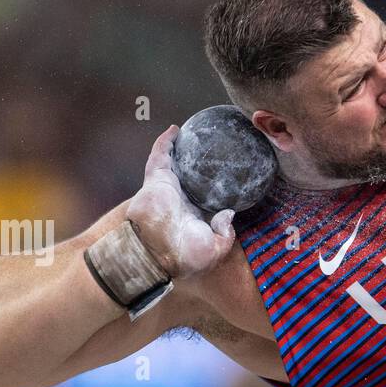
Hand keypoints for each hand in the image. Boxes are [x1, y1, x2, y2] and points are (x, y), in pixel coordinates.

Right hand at [126, 125, 236, 277]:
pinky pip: (160, 155)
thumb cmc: (185, 257)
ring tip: (193, 132)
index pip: (206, 197)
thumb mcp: (216, 250)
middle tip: (212, 148)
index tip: (229, 175)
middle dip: (199, 163)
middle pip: (191, 176)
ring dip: (182, 147)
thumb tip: (228, 214)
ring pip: (175, 162)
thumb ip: (225, 234)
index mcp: (194, 215)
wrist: (158, 253)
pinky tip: (175, 129)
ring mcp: (168, 188)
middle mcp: (181, 200)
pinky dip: (165, 142)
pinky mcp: (156, 180)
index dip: (215, 187)